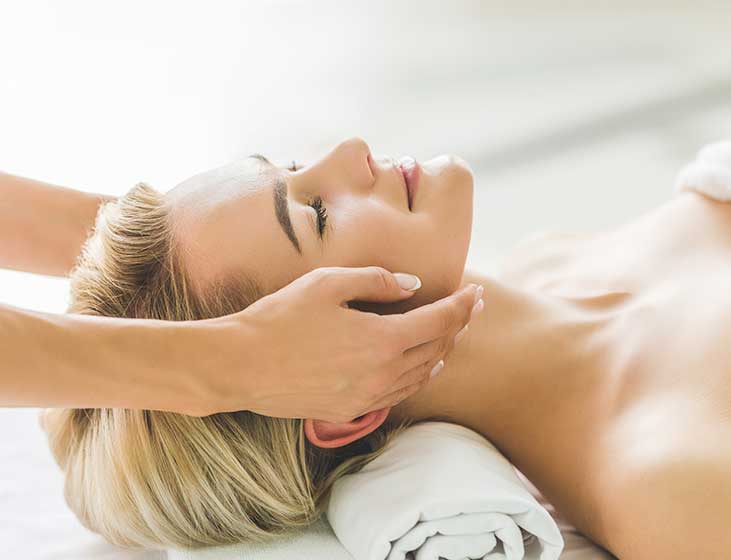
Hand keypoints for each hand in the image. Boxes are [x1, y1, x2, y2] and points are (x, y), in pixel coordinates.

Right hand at [213, 266, 482, 421]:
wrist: (240, 366)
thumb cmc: (279, 318)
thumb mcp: (326, 283)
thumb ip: (376, 281)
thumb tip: (413, 286)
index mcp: (381, 340)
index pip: (438, 322)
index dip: (462, 306)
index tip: (476, 293)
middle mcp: (382, 374)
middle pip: (436, 349)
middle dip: (458, 325)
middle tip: (471, 307)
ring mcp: (368, 396)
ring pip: (422, 375)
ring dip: (442, 352)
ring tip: (452, 332)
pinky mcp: (351, 410)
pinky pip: (400, 393)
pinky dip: (419, 376)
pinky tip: (424, 366)